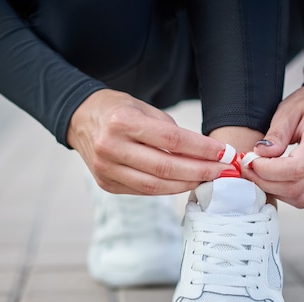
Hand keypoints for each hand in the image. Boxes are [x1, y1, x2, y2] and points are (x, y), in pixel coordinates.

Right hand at [68, 89, 227, 194]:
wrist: (80, 119)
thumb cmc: (117, 110)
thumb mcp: (143, 107)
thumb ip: (170, 131)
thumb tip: (204, 155)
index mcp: (122, 122)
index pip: (171, 140)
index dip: (201, 150)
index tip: (223, 154)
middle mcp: (110, 147)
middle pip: (165, 168)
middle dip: (199, 172)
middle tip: (221, 171)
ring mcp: (106, 169)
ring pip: (155, 186)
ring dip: (185, 185)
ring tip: (206, 179)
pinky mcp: (106, 184)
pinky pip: (143, 191)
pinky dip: (166, 188)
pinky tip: (182, 182)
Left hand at [243, 83, 303, 207]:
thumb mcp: (288, 111)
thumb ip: (276, 134)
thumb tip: (261, 153)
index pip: (296, 168)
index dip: (268, 170)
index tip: (250, 160)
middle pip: (295, 187)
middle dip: (264, 181)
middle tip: (246, 167)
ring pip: (299, 198)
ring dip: (272, 190)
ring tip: (256, 172)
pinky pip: (302, 198)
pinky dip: (282, 193)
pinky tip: (270, 178)